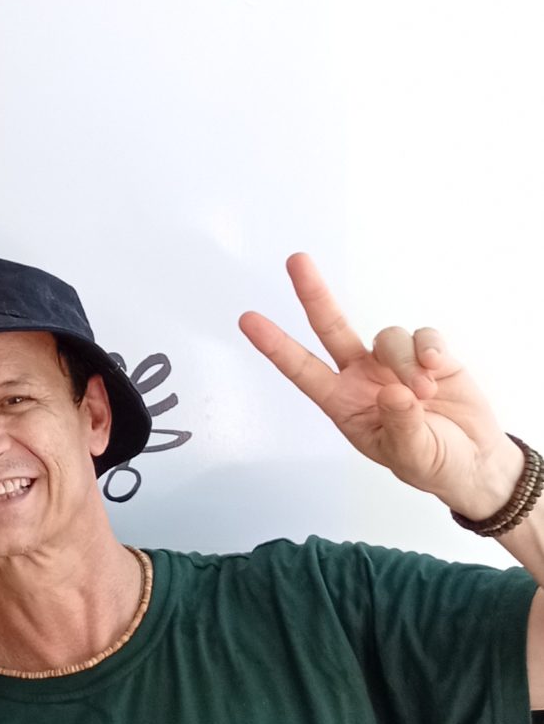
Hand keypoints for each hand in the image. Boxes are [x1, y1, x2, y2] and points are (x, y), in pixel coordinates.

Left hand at [240, 253, 520, 521]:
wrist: (475, 460)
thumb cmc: (431, 463)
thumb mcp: (411, 455)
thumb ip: (401, 426)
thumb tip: (393, 392)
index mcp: (344, 403)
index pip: (303, 371)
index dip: (276, 346)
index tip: (248, 320)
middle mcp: (362, 376)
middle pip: (331, 327)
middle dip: (314, 294)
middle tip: (296, 261)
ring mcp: (393, 362)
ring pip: (388, 337)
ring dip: (407, 363)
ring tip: (427, 394)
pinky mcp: (428, 353)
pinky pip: (422, 335)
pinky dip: (431, 350)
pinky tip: (438, 370)